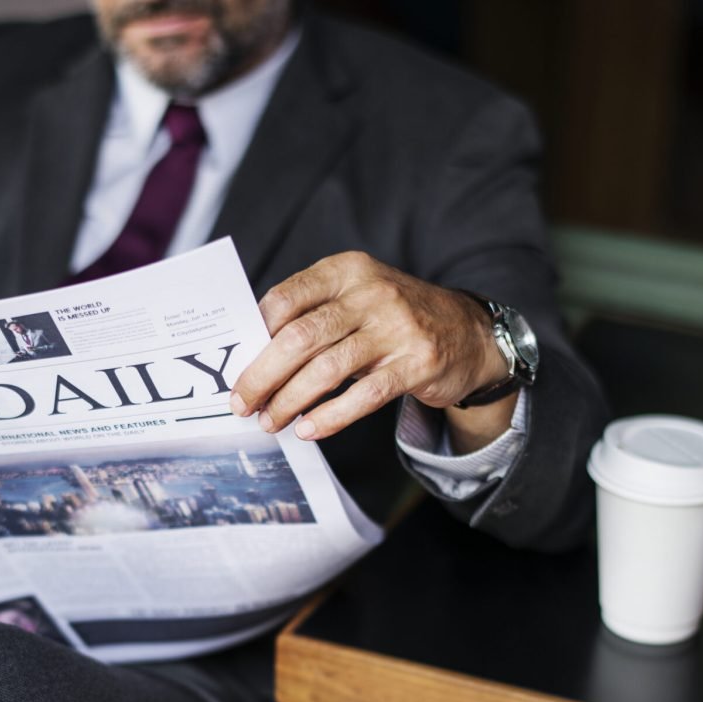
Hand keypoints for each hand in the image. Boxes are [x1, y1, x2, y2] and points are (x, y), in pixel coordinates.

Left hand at [230, 252, 515, 451]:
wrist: (468, 333)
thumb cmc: (394, 319)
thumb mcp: (356, 298)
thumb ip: (312, 315)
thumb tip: (253, 356)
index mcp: (346, 270)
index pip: (286, 298)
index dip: (254, 335)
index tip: (233, 367)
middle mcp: (370, 293)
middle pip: (299, 338)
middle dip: (262, 376)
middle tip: (242, 404)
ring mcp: (395, 328)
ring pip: (327, 370)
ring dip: (290, 401)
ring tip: (270, 422)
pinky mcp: (415, 364)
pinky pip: (364, 396)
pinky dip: (330, 417)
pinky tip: (308, 430)